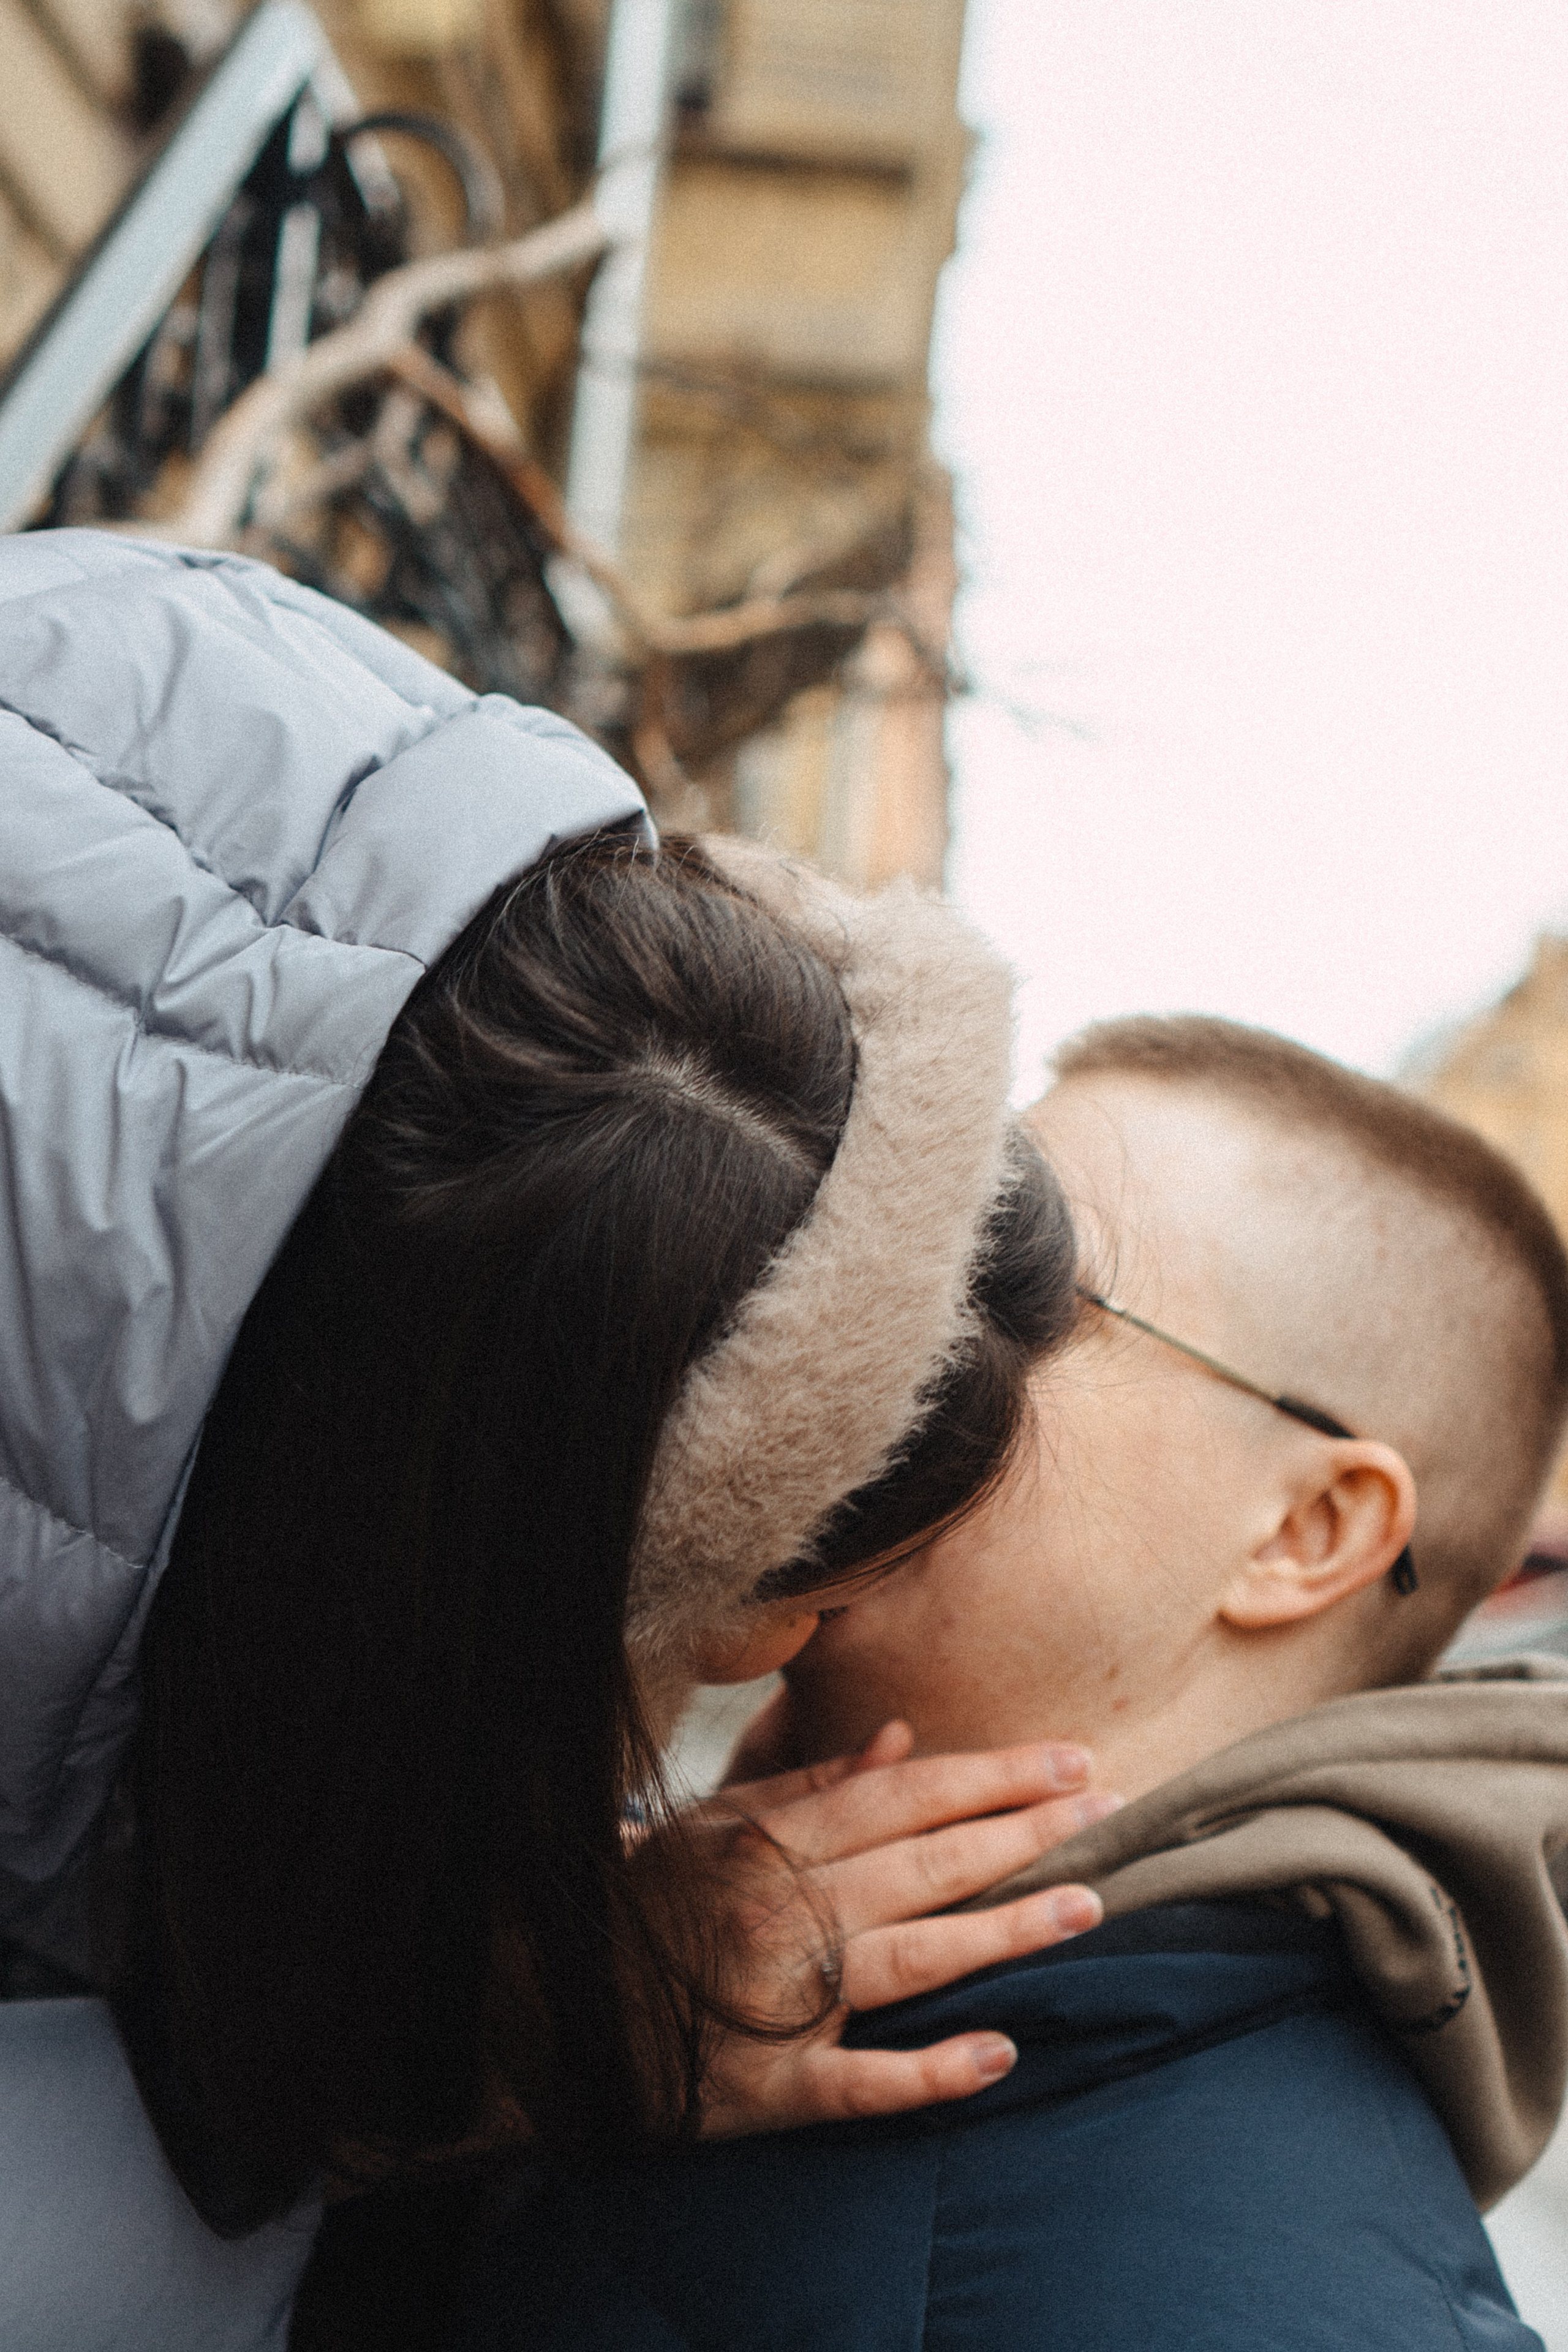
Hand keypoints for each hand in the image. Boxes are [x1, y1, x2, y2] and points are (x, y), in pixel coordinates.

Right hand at [686, 1721, 1115, 2135]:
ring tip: (1087, 1905)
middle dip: (1024, 1836)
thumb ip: (811, 1788)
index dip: (992, 1776)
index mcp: (770, 1844)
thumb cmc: (647, 1907)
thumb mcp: (715, 1827)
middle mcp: (779, 1913)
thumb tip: (902, 1739)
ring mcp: (776, 2002)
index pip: (903, 1797)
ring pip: (910, 1959)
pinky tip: (1001, 2053)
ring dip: (1004, 1933)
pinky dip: (929, 2070)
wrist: (556, 2014)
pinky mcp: (767, 2089)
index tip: (1073, 1760)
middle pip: (923, 1865)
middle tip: (1114, 1814)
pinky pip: (858, 2082)